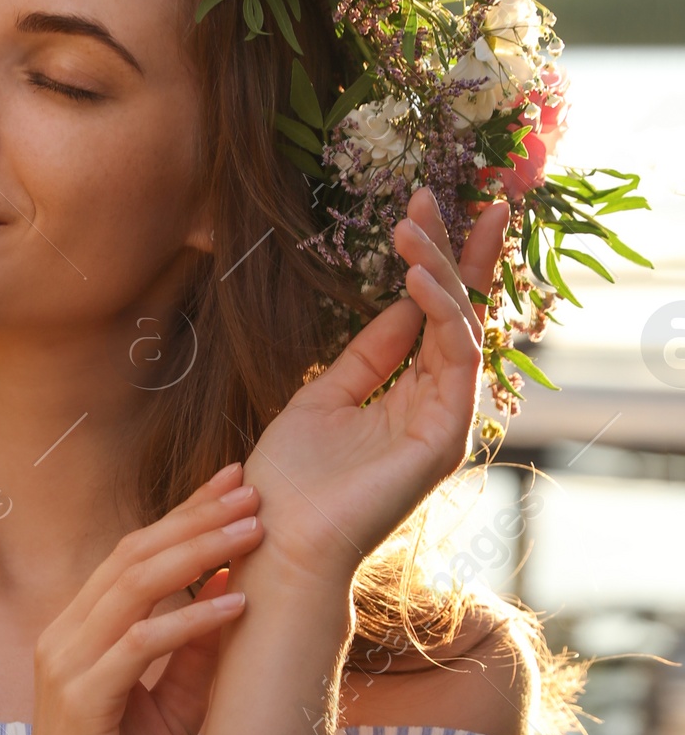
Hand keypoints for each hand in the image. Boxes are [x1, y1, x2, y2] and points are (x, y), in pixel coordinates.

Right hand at [1, 468, 264, 734]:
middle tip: (254, 488)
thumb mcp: (171, 709)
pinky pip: (140, 644)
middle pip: (134, 554)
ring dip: (200, 552)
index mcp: (79, 632)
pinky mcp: (80, 699)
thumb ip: (193, 655)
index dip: (184, 516)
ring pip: (135, 585)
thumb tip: (235, 597)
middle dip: (197, 516)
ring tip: (255, 531)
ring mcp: (66, 664)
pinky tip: (236, 604)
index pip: (133, 555)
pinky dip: (191, 620)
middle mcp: (65, 635)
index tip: (236, 486)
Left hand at [241, 189, 509, 589]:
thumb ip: (368, 353)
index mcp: (407, 397)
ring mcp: (443, 422)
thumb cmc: (286, 482)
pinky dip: (440, 312)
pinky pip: (456, 359)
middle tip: (437, 192)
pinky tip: (418, 276)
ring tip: (414, 223)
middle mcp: (434, 406)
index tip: (427, 205)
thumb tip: (402, 301)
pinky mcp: (444, 437)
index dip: (436, 260)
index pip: (432, 316)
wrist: (273, 542)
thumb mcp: (322, 397)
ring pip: (460, 326)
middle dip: (454, 249)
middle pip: (458, 312)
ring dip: (440, 268)